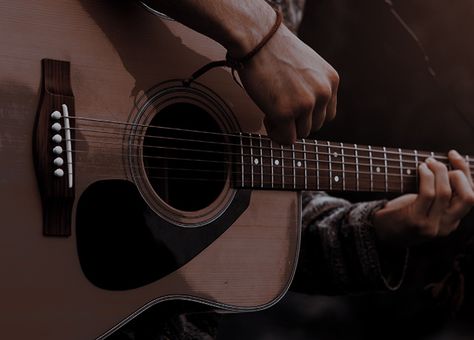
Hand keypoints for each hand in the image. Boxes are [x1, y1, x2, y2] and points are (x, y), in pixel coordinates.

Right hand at [237, 24, 338, 144]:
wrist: (256, 38)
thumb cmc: (274, 50)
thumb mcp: (306, 66)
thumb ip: (312, 86)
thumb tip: (305, 113)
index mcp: (331, 80)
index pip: (327, 114)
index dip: (307, 115)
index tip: (291, 106)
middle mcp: (323, 92)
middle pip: (315, 126)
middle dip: (296, 122)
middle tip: (277, 108)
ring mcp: (306, 103)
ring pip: (301, 133)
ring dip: (285, 128)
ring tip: (270, 110)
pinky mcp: (286, 112)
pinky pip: (287, 139)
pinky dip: (276, 135)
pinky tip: (266, 119)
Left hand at [373, 150, 473, 247]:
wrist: (378, 233)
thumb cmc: (400, 214)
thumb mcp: (425, 207)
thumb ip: (439, 195)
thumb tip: (448, 164)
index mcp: (452, 221)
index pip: (471, 195)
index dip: (466, 172)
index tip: (453, 156)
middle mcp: (446, 226)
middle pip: (469, 197)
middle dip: (460, 173)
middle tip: (439, 161)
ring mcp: (432, 226)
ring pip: (446, 192)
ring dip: (438, 171)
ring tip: (427, 163)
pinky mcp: (416, 221)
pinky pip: (428, 194)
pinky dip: (426, 177)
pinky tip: (420, 169)